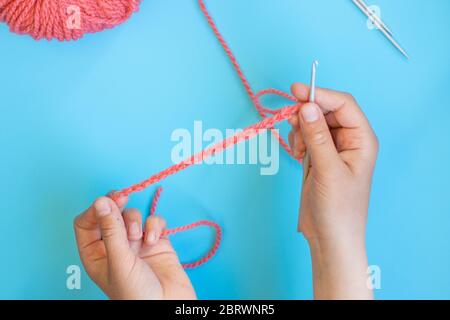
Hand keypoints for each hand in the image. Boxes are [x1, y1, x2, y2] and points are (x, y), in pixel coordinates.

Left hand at [74, 195, 195, 299]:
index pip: (87, 222)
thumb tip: (102, 201)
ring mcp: (136, 243)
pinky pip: (153, 221)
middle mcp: (114, 246)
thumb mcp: (119, 261)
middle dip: (117, 205)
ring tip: (138, 238)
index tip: (106, 203)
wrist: (168, 307)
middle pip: (110, 213)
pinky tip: (154, 240)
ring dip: (136, 221)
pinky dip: (155, 226)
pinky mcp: (157, 241)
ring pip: (132, 215)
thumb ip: (111, 230)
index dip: (95, 210)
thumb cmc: (136, 294)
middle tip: (123, 198)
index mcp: (95, 254)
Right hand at [289, 83, 377, 298]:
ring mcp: (332, 149)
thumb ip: (317, 136)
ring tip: (298, 149)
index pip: (343, 105)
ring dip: (300, 129)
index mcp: (361, 139)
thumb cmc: (338, 209)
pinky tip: (297, 155)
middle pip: (326, 110)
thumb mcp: (327, 170)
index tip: (295, 91)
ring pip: (313, 122)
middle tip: (289, 121)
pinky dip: (297, 140)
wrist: (329, 238)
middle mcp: (348, 140)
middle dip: (307, 113)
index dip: (320, 94)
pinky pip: (306, 137)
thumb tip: (306, 107)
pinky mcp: (318, 158)